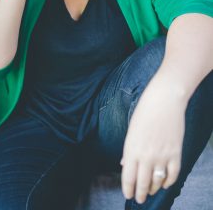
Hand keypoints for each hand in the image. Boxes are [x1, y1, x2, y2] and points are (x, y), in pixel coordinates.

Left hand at [120, 77, 186, 203]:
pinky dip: (169, 182)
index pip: (128, 177)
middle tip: (139, 199)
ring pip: (157, 181)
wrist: (163, 101)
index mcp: (132, 149)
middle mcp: (146, 155)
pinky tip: (165, 183)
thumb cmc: (144, 112)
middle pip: (143, 183)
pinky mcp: (175, 153)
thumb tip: (124, 164)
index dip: (128, 189)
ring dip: (153, 189)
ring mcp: (162, 155)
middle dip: (140, 194)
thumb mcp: (131, 131)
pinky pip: (173, 175)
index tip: (128, 194)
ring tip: (151, 191)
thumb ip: (129, 150)